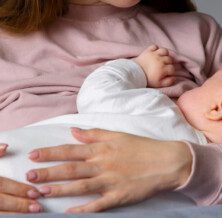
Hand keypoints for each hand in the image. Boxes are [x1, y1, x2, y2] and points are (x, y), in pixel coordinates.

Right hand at [0, 143, 41, 213]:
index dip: (19, 189)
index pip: (2, 184)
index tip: (35, 192)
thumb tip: (6, 147)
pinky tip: (16, 217)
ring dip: (14, 214)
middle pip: (0, 201)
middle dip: (20, 205)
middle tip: (37, 207)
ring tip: (30, 214)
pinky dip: (5, 216)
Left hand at [27, 128, 191, 212]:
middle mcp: (103, 164)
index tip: (33, 154)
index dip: (50, 152)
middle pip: (71, 168)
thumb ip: (94, 134)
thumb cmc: (141, 146)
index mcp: (101, 149)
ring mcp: (111, 181)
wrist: (165, 161)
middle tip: (28, 175)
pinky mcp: (120, 196)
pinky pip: (98, 205)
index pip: (70, 150)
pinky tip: (69, 213)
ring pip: (80, 186)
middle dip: (48, 172)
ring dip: (60, 190)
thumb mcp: (117, 135)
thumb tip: (73, 131)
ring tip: (41, 191)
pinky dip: (83, 210)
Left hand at [135, 45, 175, 87]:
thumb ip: (168, 82)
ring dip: (164, 55)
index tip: (167, 73)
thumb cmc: (147, 80)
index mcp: (163, 69)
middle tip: (164, 67)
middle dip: (168, 63)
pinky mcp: (148, 51)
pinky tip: (155, 54)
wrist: (134, 74)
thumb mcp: (159, 84)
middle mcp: (160, 60)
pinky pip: (154, 46)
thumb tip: (174, 77)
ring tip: (162, 59)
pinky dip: (155, 49)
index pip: (172, 69)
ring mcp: (154, 54)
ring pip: (164, 51)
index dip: (171, 71)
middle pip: (170, 59)